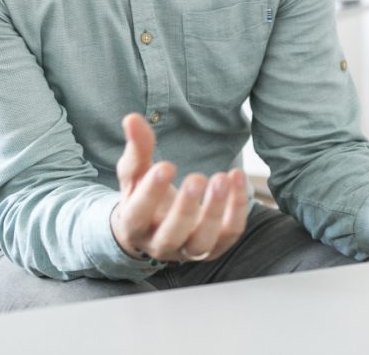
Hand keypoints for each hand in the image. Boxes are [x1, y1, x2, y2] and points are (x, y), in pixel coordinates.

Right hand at [109, 113, 249, 262]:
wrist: (155, 227)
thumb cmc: (142, 194)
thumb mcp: (134, 173)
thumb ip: (136, 149)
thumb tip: (132, 119)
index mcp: (134, 225)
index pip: (139, 214)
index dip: (151, 193)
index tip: (165, 166)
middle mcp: (159, 244)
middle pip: (171, 235)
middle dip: (186, 208)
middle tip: (198, 178)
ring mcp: (188, 250)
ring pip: (202, 241)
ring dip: (215, 211)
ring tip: (222, 179)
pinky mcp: (215, 247)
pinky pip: (230, 233)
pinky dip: (237, 208)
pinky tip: (236, 178)